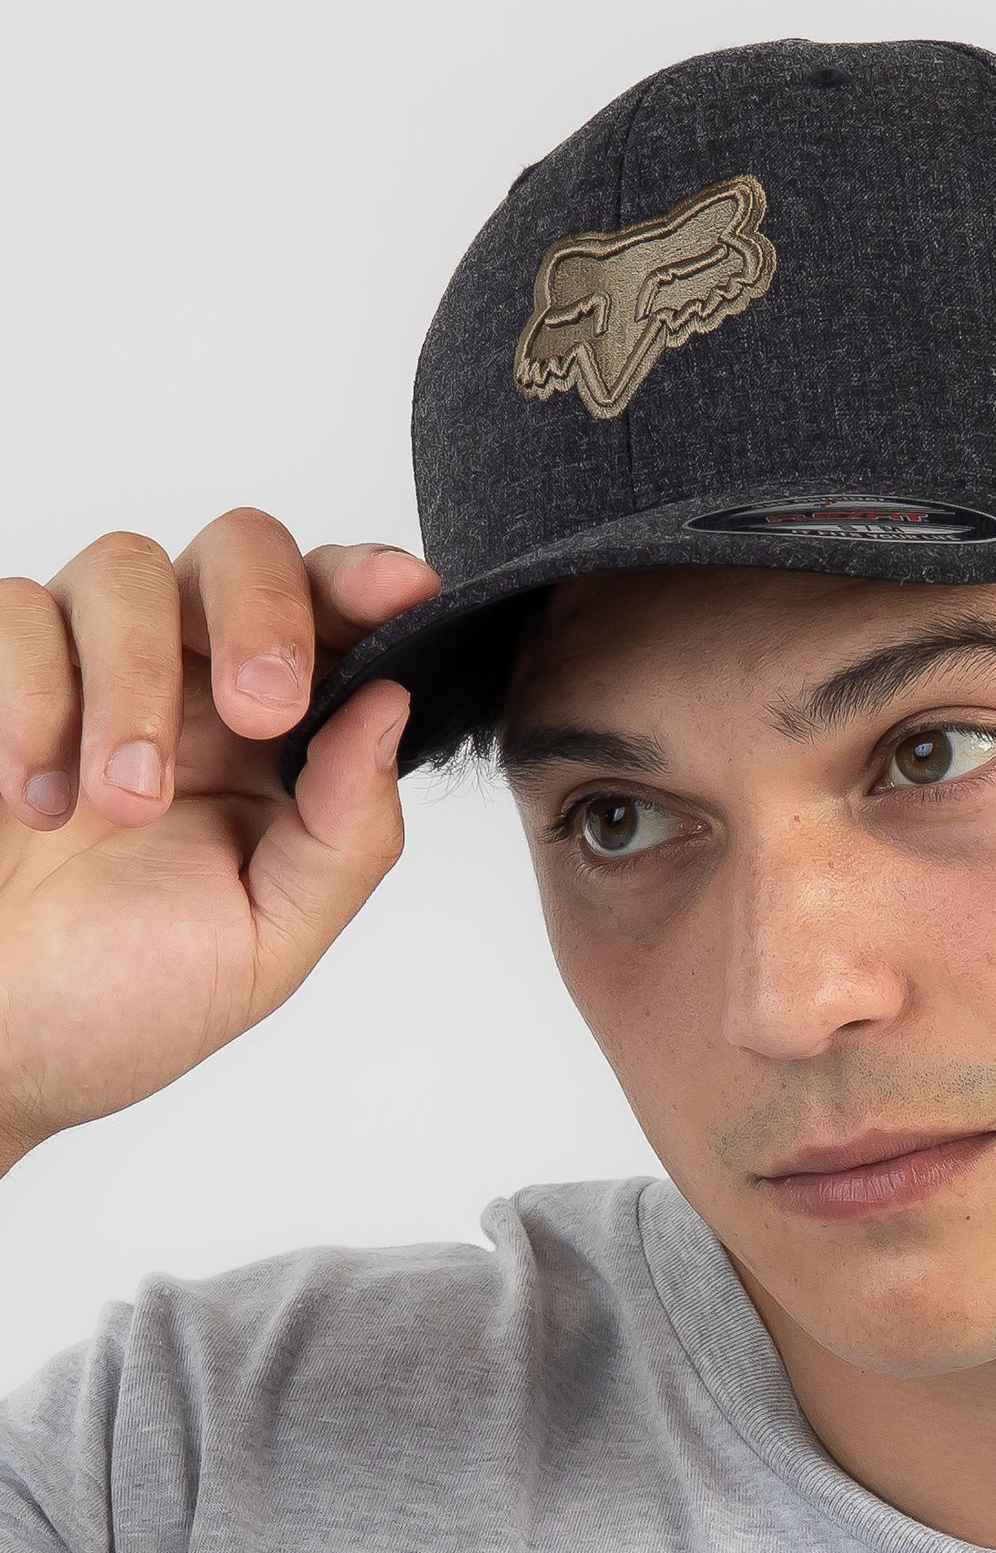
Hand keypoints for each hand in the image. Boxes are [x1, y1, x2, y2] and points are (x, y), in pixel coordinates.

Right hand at [0, 506, 439, 1157]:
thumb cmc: (122, 1002)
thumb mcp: (270, 939)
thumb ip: (347, 831)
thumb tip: (392, 705)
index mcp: (279, 745)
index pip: (336, 619)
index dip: (368, 583)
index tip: (400, 594)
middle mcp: (191, 685)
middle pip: (240, 550)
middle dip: (264, 610)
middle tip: (262, 710)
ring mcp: (87, 669)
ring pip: (127, 568)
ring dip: (135, 685)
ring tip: (120, 807)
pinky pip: (18, 611)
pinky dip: (32, 697)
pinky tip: (32, 802)